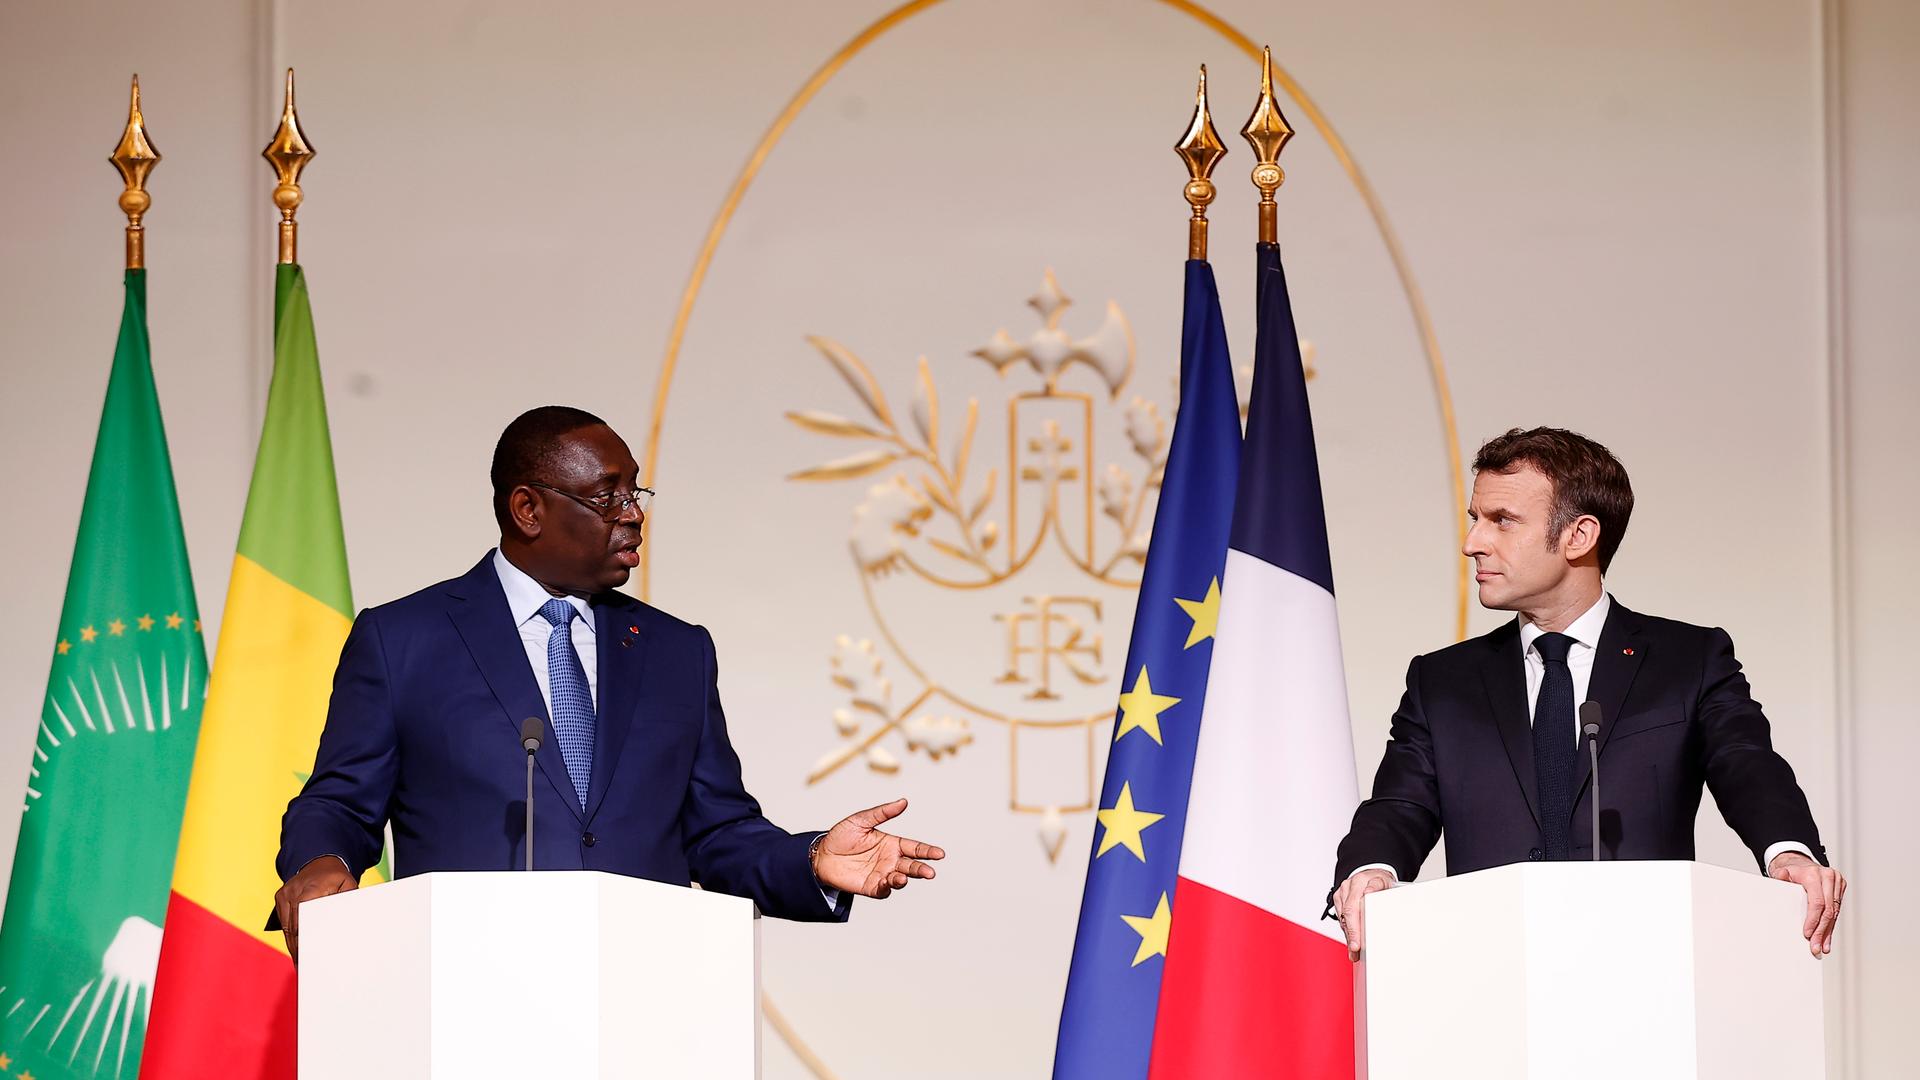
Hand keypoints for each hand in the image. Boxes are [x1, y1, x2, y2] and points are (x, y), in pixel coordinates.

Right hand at [272, 855, 356, 962]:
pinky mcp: (280, 896)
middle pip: (294, 926)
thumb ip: (347, 900)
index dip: (304, 940)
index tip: (307, 956)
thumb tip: (345, 918)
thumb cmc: (336, 876)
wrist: (320, 861)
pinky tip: (295, 948)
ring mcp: (285, 893)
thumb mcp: (348, 884)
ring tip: (300, 962)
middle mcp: (294, 890)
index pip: (304, 919)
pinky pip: (283, 921)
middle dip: (298, 947)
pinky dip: (289, 934)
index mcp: (311, 888)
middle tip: (304, 966)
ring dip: (293, 944)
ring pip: (286, 926)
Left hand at [813, 798, 944, 898]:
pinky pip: (884, 889)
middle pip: (912, 865)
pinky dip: (889, 887)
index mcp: (891, 843)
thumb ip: (883, 813)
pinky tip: (890, 881)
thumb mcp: (861, 820)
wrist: (820, 854)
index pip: (914, 848)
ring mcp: (881, 874)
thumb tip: (904, 802)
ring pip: (900, 879)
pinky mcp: (871, 887)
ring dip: (905, 879)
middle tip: (930, 873)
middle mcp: (890, 860)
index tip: (940, 854)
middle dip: (922, 869)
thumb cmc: (841, 835)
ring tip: (904, 877)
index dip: (927, 851)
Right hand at [1332, 869, 1393, 961]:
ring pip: (1342, 917)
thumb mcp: (1385, 883)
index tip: (1357, 941)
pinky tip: (1352, 938)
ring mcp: (1342, 892)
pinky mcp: (1338, 898)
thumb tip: (1369, 893)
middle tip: (1355, 949)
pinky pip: (1341, 917)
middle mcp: (1348, 887)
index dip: (1354, 926)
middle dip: (1351, 934)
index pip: (1354, 906)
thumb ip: (1377, 888)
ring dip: (1348, 934)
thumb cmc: (1380, 880)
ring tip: (1354, 950)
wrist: (1372, 873)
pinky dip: (1347, 929)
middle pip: (1347, 914)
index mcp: (1359, 882)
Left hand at [1768, 851, 1845, 957]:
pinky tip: (1828, 937)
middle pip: (1828, 910)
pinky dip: (1831, 925)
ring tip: (1823, 946)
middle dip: (1821, 931)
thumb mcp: (1781, 872)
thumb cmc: (1791, 870)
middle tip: (1816, 946)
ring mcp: (1836, 882)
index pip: (1817, 902)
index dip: (1813, 920)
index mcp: (1814, 874)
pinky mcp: (1840, 888)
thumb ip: (1781, 876)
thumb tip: (1782, 876)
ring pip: (1834, 913)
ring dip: (1828, 931)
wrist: (1800, 862)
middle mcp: (1828, 877)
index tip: (1808, 934)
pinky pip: (1837, 910)